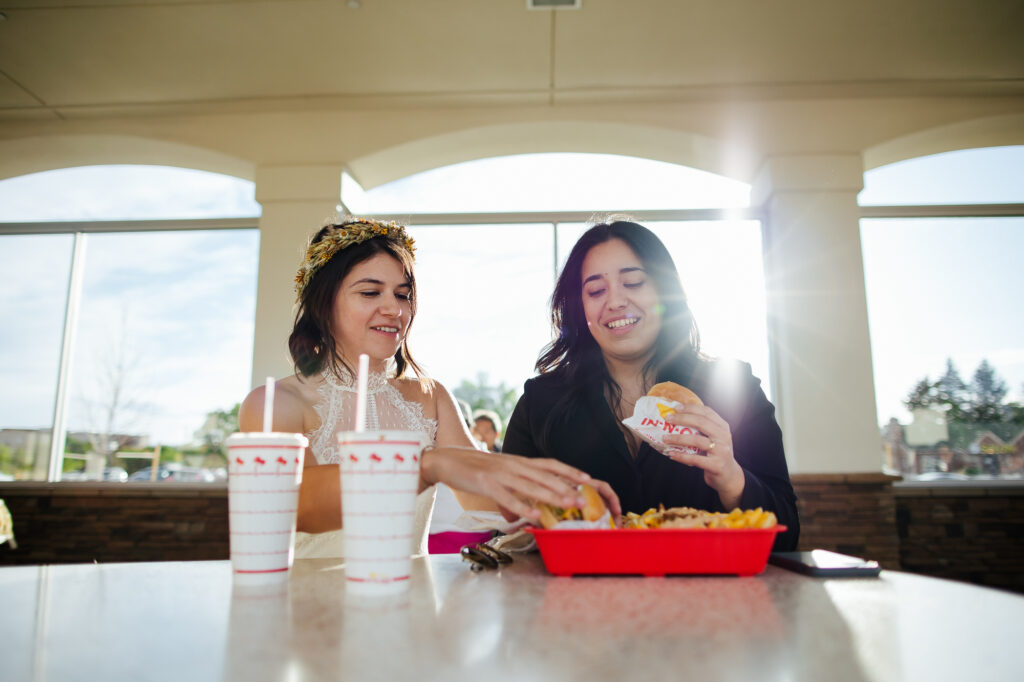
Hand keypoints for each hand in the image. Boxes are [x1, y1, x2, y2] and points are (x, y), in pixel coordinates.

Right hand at [421, 447, 621, 520]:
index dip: (569, 470)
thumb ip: (511, 495)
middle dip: (567, 487)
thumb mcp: (496, 479)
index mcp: (517, 461)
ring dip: (553, 496)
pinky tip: (535, 515)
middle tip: (585, 499)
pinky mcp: (487, 484)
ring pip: (532, 486)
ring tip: (570, 505)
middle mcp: (513, 465)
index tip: (587, 478)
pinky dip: (523, 507)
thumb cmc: (472, 470)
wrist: (445, 460)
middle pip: (546, 476)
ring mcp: (501, 474)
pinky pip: (508, 497)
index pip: (549, 464)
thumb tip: (521, 516)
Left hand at [662, 404, 744, 508]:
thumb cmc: (717, 454)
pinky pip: (695, 459)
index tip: (676, 408)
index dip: (690, 408)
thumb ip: (703, 429)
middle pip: (701, 422)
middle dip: (682, 419)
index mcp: (723, 427)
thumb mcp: (715, 438)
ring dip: (678, 438)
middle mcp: (724, 437)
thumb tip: (677, 418)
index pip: (707, 412)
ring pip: (697, 440)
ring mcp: (721, 451)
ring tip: (665, 438)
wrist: (729, 476)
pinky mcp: (716, 465)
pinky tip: (671, 454)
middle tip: (668, 419)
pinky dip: (681, 456)